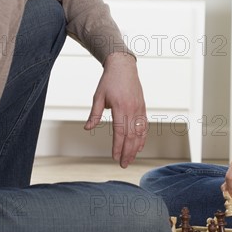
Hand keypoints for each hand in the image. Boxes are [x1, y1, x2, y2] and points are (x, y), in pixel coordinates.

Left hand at [84, 52, 146, 167]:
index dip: (118, 146)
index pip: (120, 131)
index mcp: (120, 107)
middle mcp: (132, 109)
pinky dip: (142, 137)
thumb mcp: (98, 96)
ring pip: (140, 132)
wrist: (123, 67)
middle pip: (131, 135)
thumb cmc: (109, 81)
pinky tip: (139, 146)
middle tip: (123, 165)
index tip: (115, 157)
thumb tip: (87, 128)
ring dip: (136, 148)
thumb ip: (94, 114)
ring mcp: (139, 109)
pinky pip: (144, 126)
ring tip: (131, 159)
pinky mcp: (143, 107)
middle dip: (127, 152)